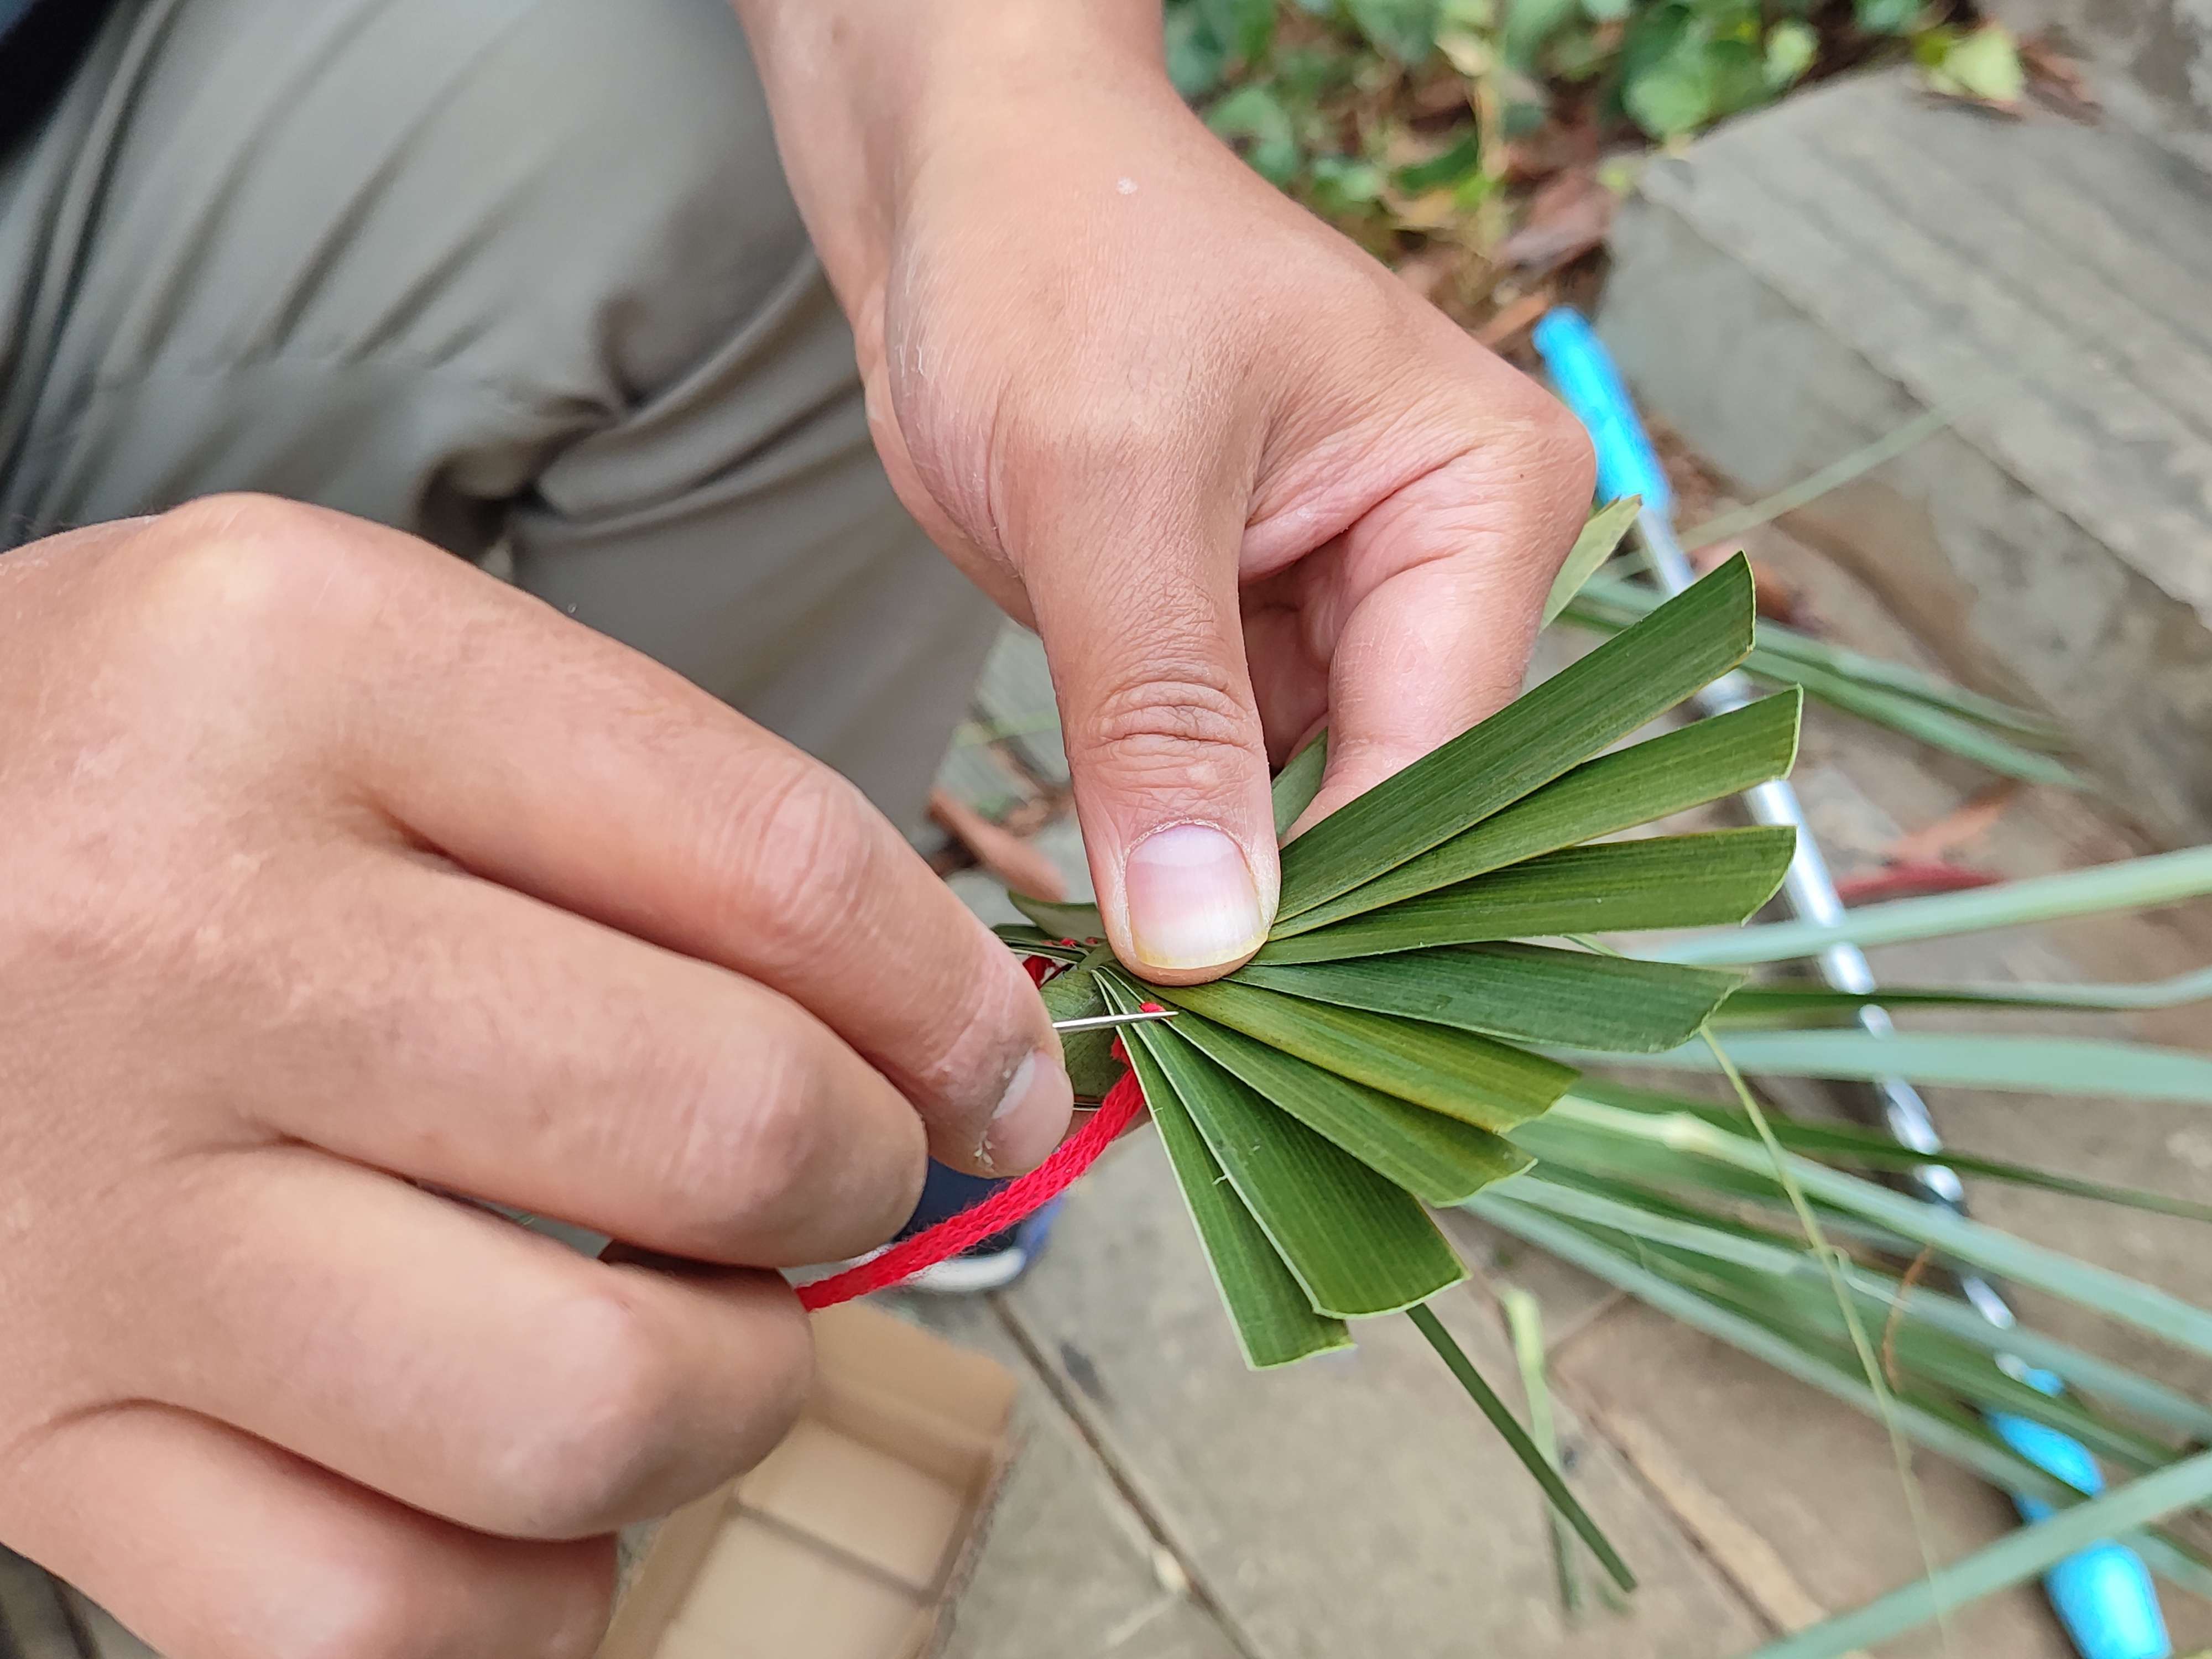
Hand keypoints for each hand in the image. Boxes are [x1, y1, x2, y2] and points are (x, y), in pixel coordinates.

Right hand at [0, 497, 1070, 1657]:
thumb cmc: (155, 765)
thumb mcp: (389, 668)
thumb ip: (679, 827)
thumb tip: (958, 1052)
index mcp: (299, 666)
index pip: (779, 870)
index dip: (952, 1002)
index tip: (998, 1071)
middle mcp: (174, 933)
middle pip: (717, 1136)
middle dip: (861, 1183)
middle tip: (838, 1174)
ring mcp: (89, 1212)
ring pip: (585, 1418)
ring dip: (732, 1397)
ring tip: (697, 1325)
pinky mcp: (28, 1430)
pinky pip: (382, 1620)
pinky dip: (536, 1589)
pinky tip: (538, 1486)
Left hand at [741, 1, 1594, 982]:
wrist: (958, 183)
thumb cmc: (1054, 254)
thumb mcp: (1107, 485)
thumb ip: (1163, 713)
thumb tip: (1208, 940)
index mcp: (1484, 498)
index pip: (1439, 755)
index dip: (1337, 902)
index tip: (1231, 1029)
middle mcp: (1444, 567)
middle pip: (1396, 805)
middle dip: (1289, 924)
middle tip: (1183, 1055)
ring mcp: (1349, 615)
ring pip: (1310, 819)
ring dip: (1227, 908)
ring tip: (1145, 1017)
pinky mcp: (1248, 646)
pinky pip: (1233, 791)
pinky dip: (1177, 861)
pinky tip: (1122, 937)